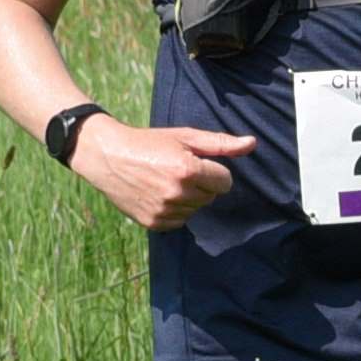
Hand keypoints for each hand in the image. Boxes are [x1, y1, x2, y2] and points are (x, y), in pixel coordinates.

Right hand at [74, 122, 250, 231]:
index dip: (214, 172)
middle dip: (201, 184)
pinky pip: (179, 221)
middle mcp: (177, 193)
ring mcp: (164, 210)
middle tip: (176, 170)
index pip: (225, 182)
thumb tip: (252, 143)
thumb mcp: (185, 137)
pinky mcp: (153, 223)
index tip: (197, 164)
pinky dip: (174, 211)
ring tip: (165, 181)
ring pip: (195, 210)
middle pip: (210, 197)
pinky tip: (158, 195)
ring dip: (187, 198)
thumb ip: (221, 143)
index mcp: (188, 170)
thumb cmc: (149, 143)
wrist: (108, 156)